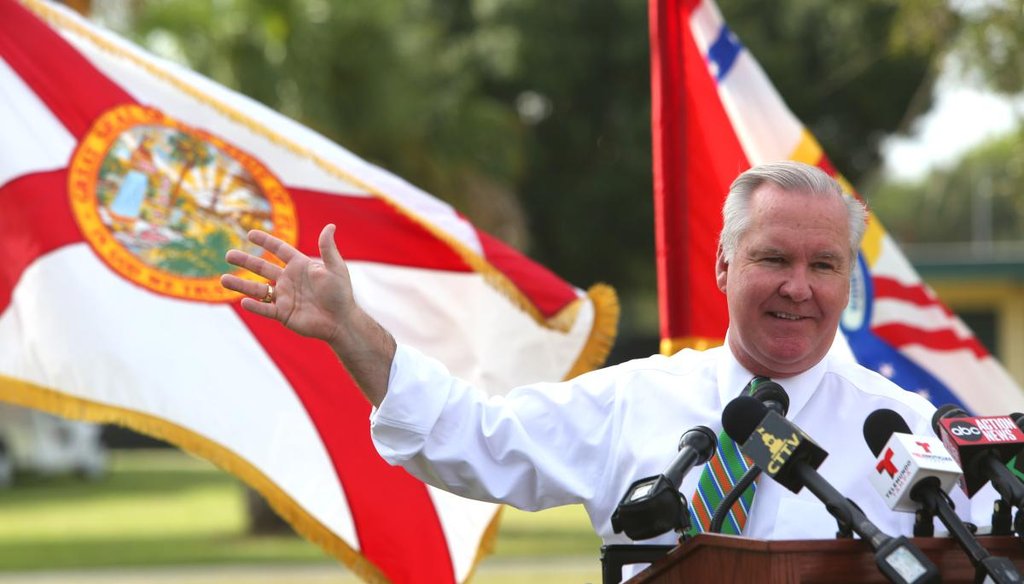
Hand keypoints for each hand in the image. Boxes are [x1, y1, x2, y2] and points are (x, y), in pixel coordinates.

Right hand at [221, 224, 352, 343]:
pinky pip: (265, 309)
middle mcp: (289, 280)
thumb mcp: (336, 268)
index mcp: (300, 266)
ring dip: (241, 284)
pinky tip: (243, 301)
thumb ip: (328, 248)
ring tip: (223, 279)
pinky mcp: (283, 314)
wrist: (341, 321)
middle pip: (262, 268)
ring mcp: (284, 297)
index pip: (279, 250)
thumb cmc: (341, 294)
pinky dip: (255, 306)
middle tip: (228, 254)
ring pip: (258, 289)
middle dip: (245, 261)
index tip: (250, 234)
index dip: (266, 242)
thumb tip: (330, 225)